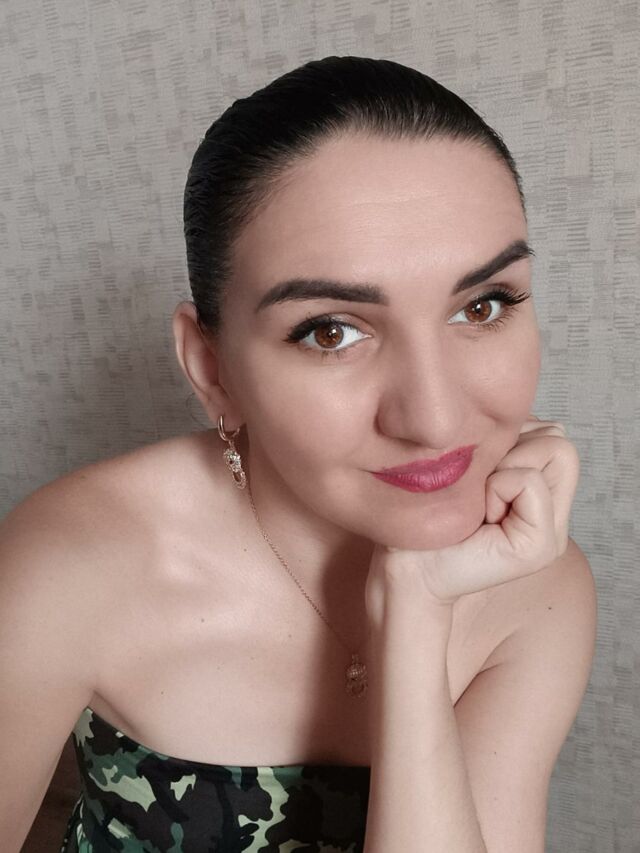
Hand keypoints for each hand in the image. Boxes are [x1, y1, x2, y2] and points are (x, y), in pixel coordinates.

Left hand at [365, 416, 579, 622]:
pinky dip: (497, 488)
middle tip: (478, 488)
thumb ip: (502, 442)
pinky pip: (529, 480)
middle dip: (511, 448)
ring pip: (556, 450)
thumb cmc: (427, 513)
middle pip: (558, 438)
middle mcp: (555, 514)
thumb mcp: (469, 465)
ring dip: (505, 466)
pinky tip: (478, 517)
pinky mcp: (541, 547)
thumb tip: (512, 411)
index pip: (553, 432)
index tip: (476, 474)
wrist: (406, 566)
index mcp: (541, 494)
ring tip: (479, 501)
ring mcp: (553, 534)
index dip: (509, 438)